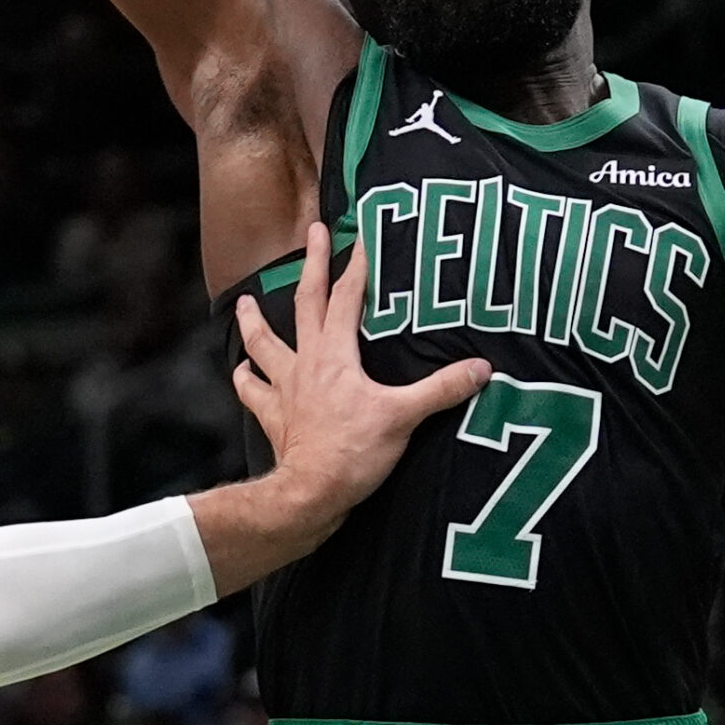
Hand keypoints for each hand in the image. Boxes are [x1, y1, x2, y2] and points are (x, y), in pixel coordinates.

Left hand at [231, 223, 489, 534]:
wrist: (311, 492)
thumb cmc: (354, 452)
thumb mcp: (405, 417)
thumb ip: (442, 389)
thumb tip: (481, 369)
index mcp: (336, 355)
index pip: (348, 298)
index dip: (357, 265)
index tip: (361, 235)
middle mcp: (306, 362)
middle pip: (305, 302)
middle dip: (312, 264)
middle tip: (311, 231)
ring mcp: (286, 389)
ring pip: (264, 344)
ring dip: (254, 321)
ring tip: (244, 303)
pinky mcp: (274, 417)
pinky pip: (254, 394)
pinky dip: (246, 380)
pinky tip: (242, 371)